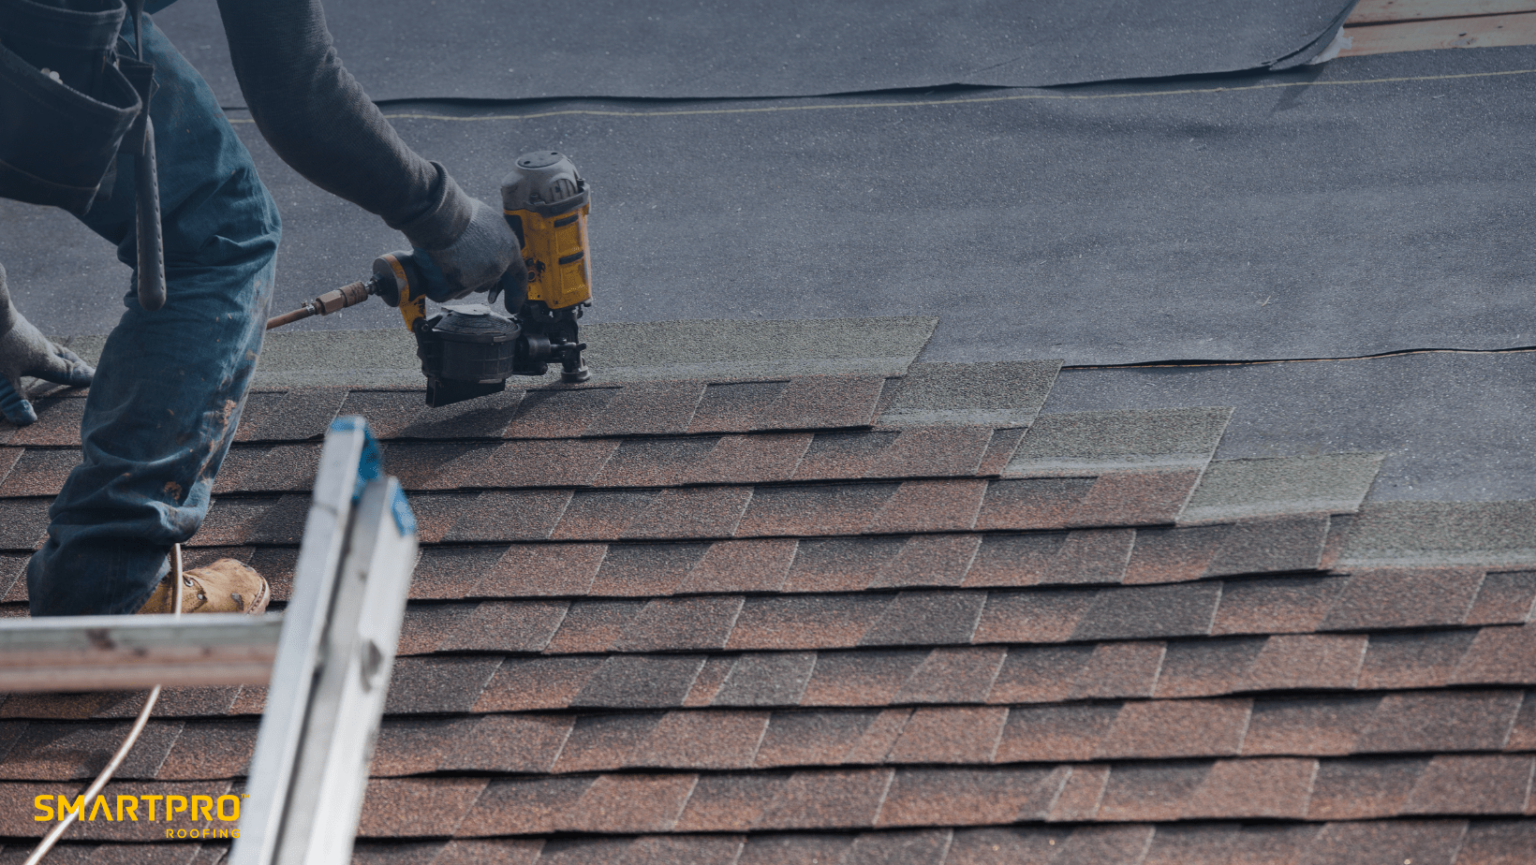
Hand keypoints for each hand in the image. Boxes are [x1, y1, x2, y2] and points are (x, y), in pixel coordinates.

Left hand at [0, 264, 94, 425]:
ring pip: (47, 344)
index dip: (80, 376)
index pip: (66, 371)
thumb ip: (14, 399)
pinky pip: (30, 336)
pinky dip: (36, 343)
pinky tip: (27, 342)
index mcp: (43, 359)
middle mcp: (40, 345)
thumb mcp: (3, 377)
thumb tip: (28, 420)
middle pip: (63, 355)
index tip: (95, 378)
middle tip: (85, 367)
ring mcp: (27, 331)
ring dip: (56, 352)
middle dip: (74, 362)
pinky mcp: (13, 322)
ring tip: (58, 356)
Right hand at [412, 198, 526, 304]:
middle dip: (475, 277)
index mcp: (508, 249)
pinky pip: (445, 293)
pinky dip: (438, 286)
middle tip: (460, 261)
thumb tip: (488, 240)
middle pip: (487, 283)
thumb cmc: (461, 213)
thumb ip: (493, 236)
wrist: (441, 217)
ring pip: (467, 289)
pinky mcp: (458, 285)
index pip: (518, 276)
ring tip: (446, 257)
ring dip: (455, 279)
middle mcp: (496, 266)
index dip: (516, 293)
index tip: (514, 306)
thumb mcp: (487, 218)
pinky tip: (435, 270)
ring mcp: (478, 278)